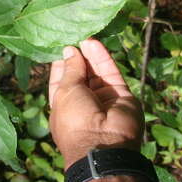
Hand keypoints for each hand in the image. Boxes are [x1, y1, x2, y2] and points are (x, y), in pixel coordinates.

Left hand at [49, 38, 143, 169]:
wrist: (105, 145)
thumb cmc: (75, 120)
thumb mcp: (65, 92)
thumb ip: (70, 70)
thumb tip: (70, 50)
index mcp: (63, 107)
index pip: (61, 81)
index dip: (61, 64)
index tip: (61, 46)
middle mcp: (83, 103)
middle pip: (80, 75)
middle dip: (77, 57)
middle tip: (74, 36)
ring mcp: (103, 100)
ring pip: (96, 73)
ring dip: (90, 55)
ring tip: (85, 36)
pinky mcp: (121, 95)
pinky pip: (111, 74)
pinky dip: (102, 59)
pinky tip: (94, 43)